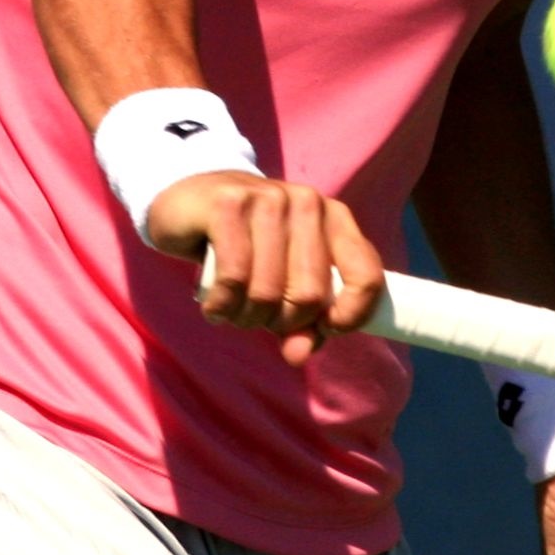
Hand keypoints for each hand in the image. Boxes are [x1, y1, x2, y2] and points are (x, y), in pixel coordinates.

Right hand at [154, 171, 384, 366]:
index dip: (351, 316)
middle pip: (310, 295)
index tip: (324, 330)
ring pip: (268, 291)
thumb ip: (301, 323)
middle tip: (258, 315)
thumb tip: (300, 355)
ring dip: (244, 317)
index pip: (367, 275)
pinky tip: (214, 305)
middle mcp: (308, 203)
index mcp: (334, 219)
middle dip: (280, 321)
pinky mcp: (228, 204)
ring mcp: (269, 199)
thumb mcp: (281, 284)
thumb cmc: (245, 248)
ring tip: (231, 308)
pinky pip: (233, 277)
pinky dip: (221, 305)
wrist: (188, 202)